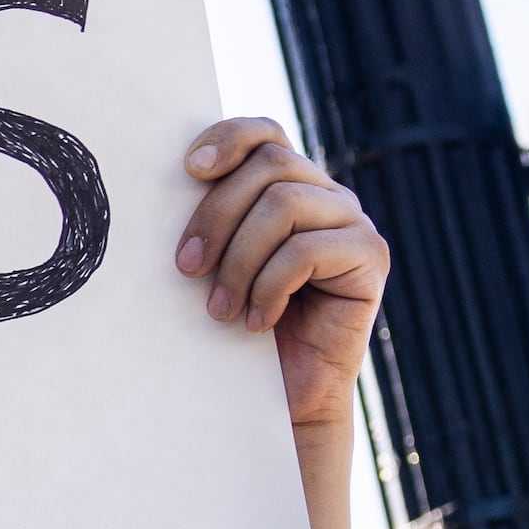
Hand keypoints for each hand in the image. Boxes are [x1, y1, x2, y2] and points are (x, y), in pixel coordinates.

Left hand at [177, 118, 387, 433]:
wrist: (286, 395)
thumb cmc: (239, 326)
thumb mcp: (217, 263)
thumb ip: (210, 219)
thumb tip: (158, 187)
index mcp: (289, 185)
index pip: (265, 133)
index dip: (229, 137)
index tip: (188, 169)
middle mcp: (327, 194)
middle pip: (268, 167)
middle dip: (216, 217)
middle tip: (186, 270)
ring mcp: (353, 222)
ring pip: (284, 206)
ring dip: (239, 261)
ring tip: (220, 310)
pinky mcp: (370, 258)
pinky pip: (307, 251)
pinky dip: (270, 287)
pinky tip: (257, 321)